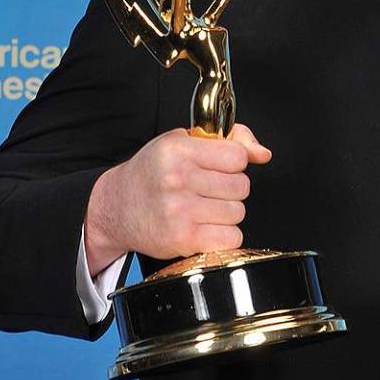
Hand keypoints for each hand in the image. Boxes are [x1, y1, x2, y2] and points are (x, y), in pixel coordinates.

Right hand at [85, 122, 271, 272]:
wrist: (116, 208)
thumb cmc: (151, 174)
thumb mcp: (182, 143)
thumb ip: (228, 140)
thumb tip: (263, 153)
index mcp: (178, 150)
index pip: (237, 157)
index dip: (234, 164)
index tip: (219, 168)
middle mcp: (177, 179)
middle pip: (241, 186)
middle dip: (230, 190)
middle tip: (208, 191)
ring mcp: (179, 210)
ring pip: (238, 213)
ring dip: (226, 214)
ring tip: (202, 209)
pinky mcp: (183, 238)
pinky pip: (231, 237)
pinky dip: (223, 236)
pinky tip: (204, 227)